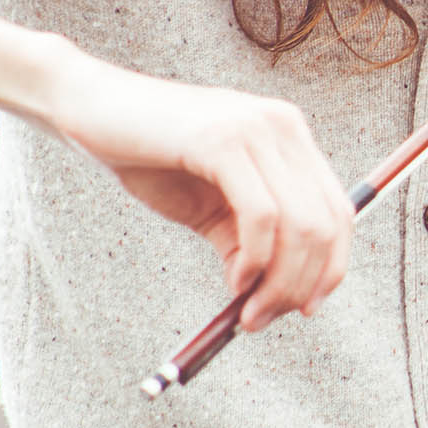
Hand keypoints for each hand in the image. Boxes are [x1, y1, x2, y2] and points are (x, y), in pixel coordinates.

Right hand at [42, 51, 352, 330]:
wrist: (88, 108)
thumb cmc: (148, 156)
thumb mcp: (210, 206)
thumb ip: (246, 241)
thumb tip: (273, 297)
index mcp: (289, 136)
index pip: (339, 210)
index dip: (331, 267)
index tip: (304, 309)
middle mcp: (284, 126)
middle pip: (327, 223)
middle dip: (302, 284)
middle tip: (263, 319)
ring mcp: (257, 128)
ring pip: (301, 225)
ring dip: (278, 283)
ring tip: (247, 310)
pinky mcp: (224, 140)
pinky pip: (262, 216)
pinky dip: (255, 260)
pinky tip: (235, 280)